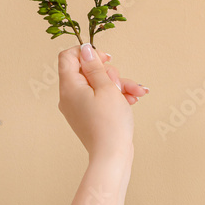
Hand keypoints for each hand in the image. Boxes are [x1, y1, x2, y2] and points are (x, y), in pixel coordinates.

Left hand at [58, 44, 149, 162]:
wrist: (111, 154)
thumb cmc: (110, 122)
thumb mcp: (107, 88)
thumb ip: (95, 67)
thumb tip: (86, 50)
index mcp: (70, 87)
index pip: (68, 57)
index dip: (87, 53)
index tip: (105, 59)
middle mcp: (69, 96)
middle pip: (88, 71)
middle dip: (111, 73)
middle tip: (121, 82)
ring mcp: (78, 106)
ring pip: (99, 84)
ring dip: (119, 85)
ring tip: (136, 93)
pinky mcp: (88, 115)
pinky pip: (100, 97)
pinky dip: (116, 96)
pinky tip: (132, 99)